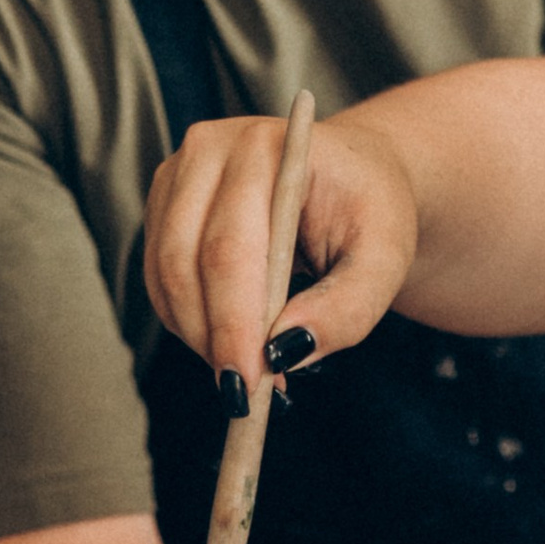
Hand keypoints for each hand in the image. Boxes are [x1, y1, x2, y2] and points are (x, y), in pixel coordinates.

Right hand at [145, 110, 416, 389]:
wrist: (353, 175)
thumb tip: (284, 352)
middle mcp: (209, 149)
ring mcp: (177, 175)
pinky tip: (230, 340)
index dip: (233, 323)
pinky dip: (189, 321)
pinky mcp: (164, 205)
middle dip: (212, 337)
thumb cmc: (370, 211)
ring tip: (248, 369)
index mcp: (267, 149)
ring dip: (198, 335)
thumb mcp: (385, 260)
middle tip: (245, 394)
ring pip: (163, 276)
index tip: (247, 384)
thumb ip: (345, 309)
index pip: (231, 249)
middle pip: (184, 262)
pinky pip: (159, 279)